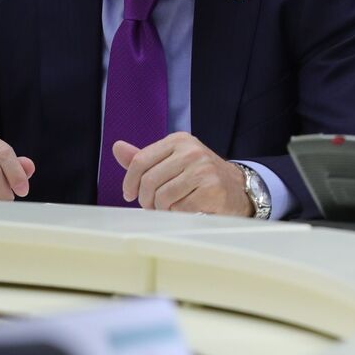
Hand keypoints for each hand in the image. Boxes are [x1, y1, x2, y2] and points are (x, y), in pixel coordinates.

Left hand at [111, 132, 251, 215]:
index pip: (140, 161)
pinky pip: (180, 208)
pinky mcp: (212, 189)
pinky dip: (179, 214)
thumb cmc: (200, 177)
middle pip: (149, 181)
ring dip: (163, 208)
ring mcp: (203, 169)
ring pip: (163, 197)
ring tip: (171, 207)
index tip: (130, 194)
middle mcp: (192, 151)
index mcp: (179, 140)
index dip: (130, 182)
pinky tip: (188, 209)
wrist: (237, 188)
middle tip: (153, 205)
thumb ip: (145, 158)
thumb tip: (117, 147)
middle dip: (146, 199)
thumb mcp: (172, 162)